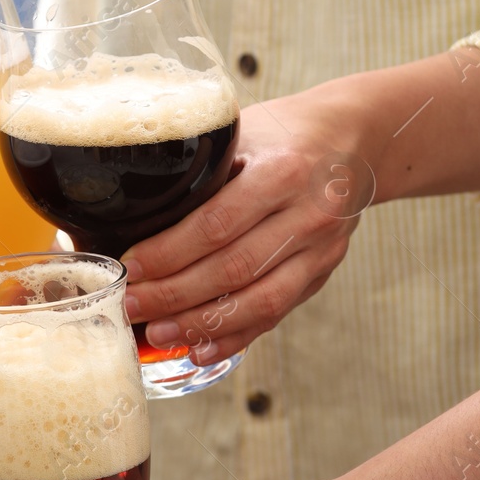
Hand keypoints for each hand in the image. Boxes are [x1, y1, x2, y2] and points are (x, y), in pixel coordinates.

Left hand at [121, 94, 370, 363]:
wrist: (354, 138)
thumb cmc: (284, 133)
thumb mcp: (243, 131)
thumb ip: (201, 168)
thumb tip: (125, 205)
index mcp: (283, 171)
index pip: (216, 224)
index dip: (169, 253)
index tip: (130, 266)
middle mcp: (309, 214)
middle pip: (234, 269)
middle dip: (175, 295)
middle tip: (131, 306)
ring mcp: (321, 250)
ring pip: (259, 301)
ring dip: (204, 324)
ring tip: (159, 334)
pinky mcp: (322, 273)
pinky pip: (276, 313)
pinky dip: (237, 336)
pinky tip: (200, 349)